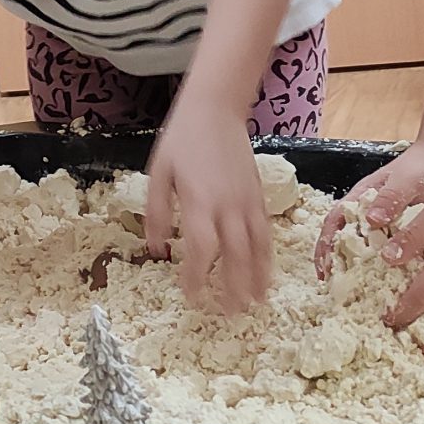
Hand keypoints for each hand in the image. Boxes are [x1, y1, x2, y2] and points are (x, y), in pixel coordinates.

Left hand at [146, 100, 272, 313]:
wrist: (217, 108)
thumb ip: (157, 212)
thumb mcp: (159, 172)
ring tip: (256, 303)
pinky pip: (266, 233)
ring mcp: (248, 201)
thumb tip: (156, 248)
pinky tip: (266, 273)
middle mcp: (228, 204)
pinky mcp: (259, 196)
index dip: (198, 277)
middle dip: (234, 287)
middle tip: (231, 314)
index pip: (203, 248)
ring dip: (258, 277)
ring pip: (258, 247)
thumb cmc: (182, 138)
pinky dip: (267, 256)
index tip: (192, 298)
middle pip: (236, 254)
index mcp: (200, 200)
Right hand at [316, 140, 423, 276]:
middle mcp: (367, 213)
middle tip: (334, 289)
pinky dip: (383, 268)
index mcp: (360, 199)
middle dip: (335, 263)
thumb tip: (370, 221)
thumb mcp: (406, 181)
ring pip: (364, 249)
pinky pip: (387, 252)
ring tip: (357, 292)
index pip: (333, 223)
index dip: (325, 246)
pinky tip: (388, 284)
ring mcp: (384, 224)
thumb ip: (390, 199)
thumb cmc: (422, 166)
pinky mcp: (400, 232)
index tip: (325, 269)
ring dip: (357, 268)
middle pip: (343, 240)